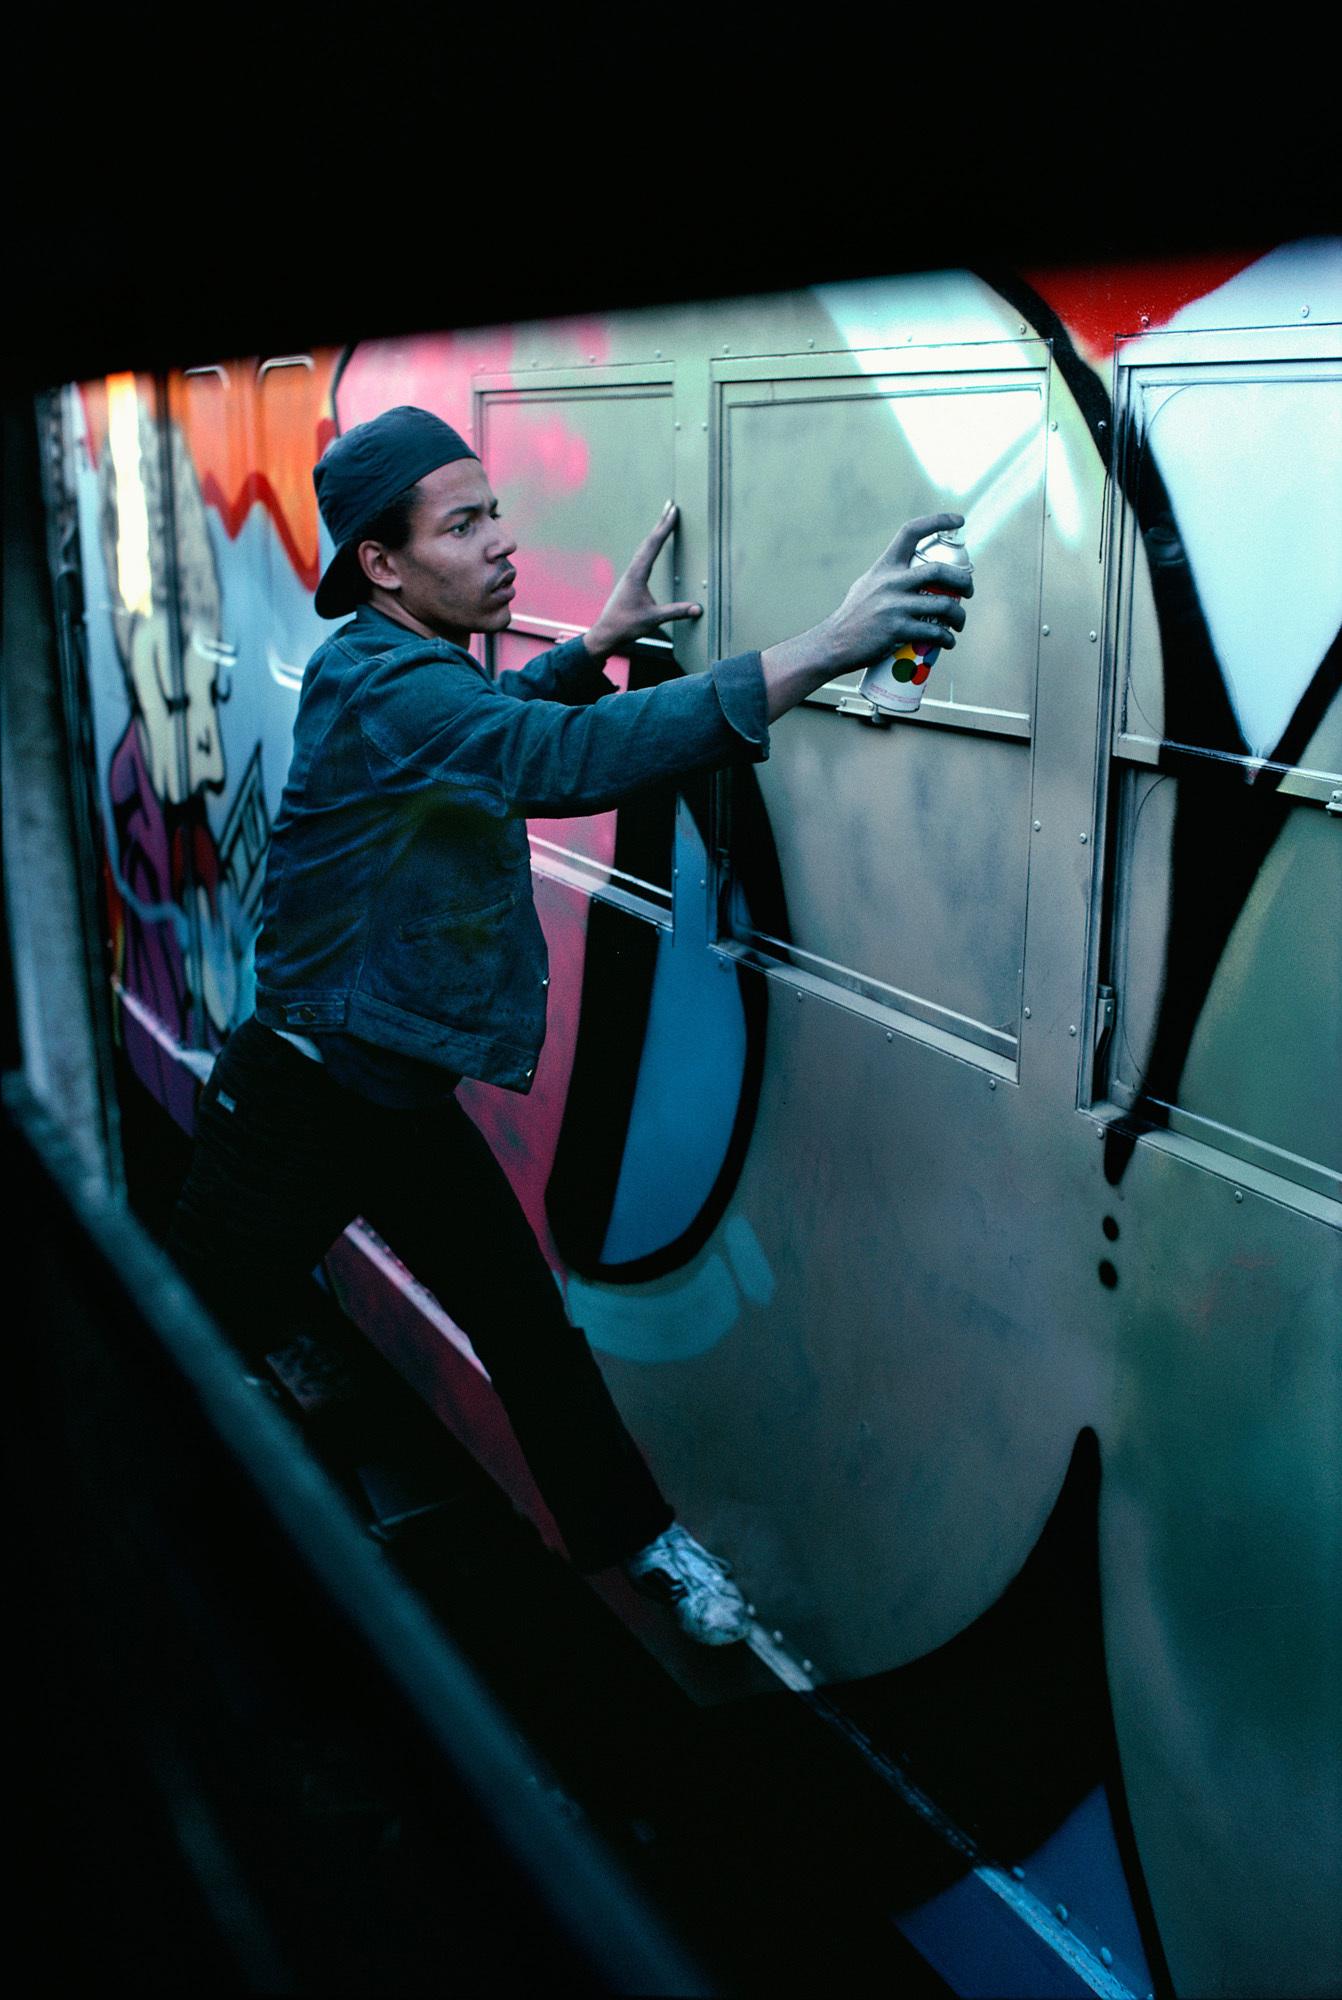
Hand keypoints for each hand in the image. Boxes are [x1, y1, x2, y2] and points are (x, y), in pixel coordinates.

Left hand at [582, 502, 702, 659]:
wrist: (606, 632)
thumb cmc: (626, 625)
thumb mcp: (653, 619)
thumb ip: (676, 612)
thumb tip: (697, 609)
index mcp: (638, 573)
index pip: (654, 545)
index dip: (665, 527)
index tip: (673, 511)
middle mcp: (633, 569)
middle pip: (649, 540)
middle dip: (661, 522)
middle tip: (670, 504)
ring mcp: (630, 574)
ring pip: (644, 546)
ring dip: (655, 532)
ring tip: (664, 520)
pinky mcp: (630, 580)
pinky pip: (642, 555)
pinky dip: (650, 545)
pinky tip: (652, 546)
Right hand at [759, 513, 972, 721]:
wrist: (834, 644)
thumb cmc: (853, 616)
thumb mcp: (867, 585)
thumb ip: (888, 576)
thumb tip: (912, 572)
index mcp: (885, 566)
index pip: (911, 532)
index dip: (938, 521)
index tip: (959, 520)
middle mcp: (891, 582)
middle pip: (939, 571)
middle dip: (963, 581)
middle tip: (968, 591)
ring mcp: (894, 606)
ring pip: (943, 605)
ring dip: (959, 616)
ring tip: (958, 623)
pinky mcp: (897, 630)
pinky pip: (933, 632)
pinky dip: (946, 638)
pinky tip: (948, 642)